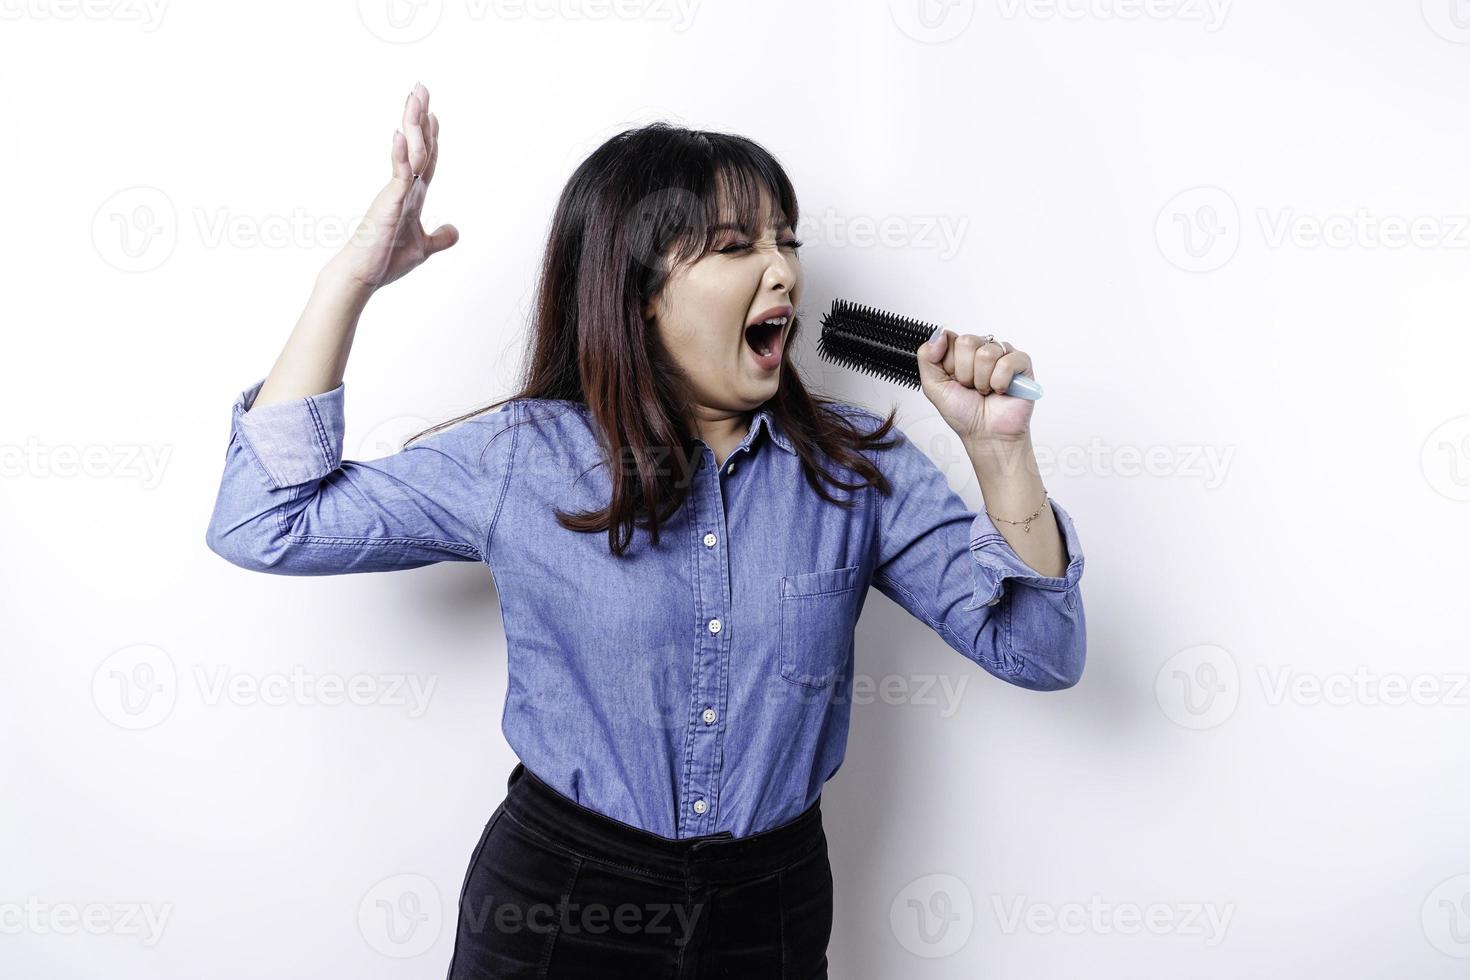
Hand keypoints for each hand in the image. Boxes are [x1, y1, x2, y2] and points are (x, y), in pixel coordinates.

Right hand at [325, 82, 458, 292]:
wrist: (362, 277)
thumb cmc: (384, 262)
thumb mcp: (423, 248)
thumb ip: (440, 238)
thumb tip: (454, 231)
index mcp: (412, 197)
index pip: (426, 160)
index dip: (431, 137)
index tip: (434, 114)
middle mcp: (404, 189)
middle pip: (417, 148)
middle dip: (420, 117)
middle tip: (420, 87)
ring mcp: (395, 194)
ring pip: (409, 154)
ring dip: (413, 125)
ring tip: (414, 97)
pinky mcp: (389, 204)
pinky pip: (399, 175)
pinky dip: (401, 155)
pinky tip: (402, 134)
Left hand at [917, 329, 1036, 444]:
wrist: (985, 434)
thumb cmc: (963, 413)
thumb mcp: (933, 386)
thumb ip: (926, 358)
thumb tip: (939, 335)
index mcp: (960, 353)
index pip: (949, 338)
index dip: (949, 363)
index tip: (953, 379)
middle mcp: (981, 349)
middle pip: (967, 342)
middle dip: (965, 373)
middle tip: (971, 387)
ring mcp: (1002, 354)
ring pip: (987, 353)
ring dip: (982, 380)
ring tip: (985, 390)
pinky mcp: (1021, 363)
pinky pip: (1007, 362)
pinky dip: (1000, 382)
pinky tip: (1000, 390)